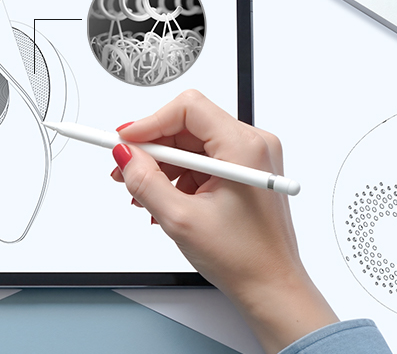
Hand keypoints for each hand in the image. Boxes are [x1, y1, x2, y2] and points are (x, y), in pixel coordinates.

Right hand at [113, 90, 336, 353]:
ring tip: (145, 195)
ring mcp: (251, 159)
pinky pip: (204, 161)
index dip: (150, 122)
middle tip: (125, 169)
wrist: (271, 287)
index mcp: (244, 148)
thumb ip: (146, 181)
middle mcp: (253, 145)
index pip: (188, 109)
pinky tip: (165, 201)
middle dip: (153, 149)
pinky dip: (180, 178)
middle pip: (188, 125)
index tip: (124, 141)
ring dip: (164, 167)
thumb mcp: (181, 219)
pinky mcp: (245, 173)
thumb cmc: (244, 259)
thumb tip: (125, 155)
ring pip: (193, 145)